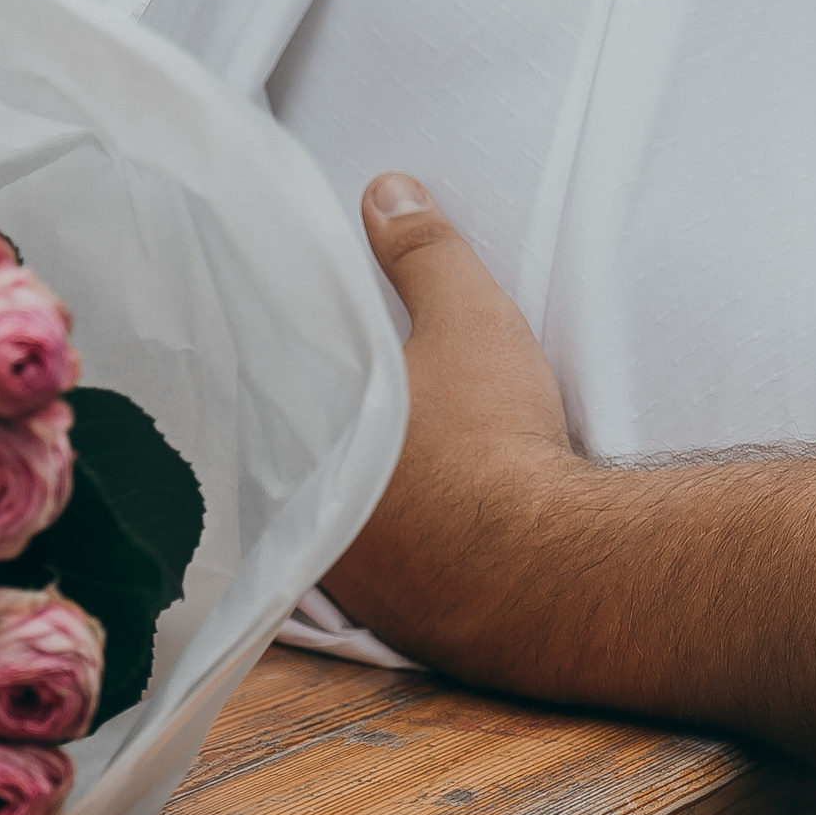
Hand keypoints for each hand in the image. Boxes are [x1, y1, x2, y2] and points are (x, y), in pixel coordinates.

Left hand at [326, 179, 586, 683]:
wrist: (549, 572)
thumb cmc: (497, 442)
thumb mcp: (467, 320)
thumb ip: (422, 252)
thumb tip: (388, 193)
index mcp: (302, 439)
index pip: (266, 391)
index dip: (282, 366)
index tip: (294, 345)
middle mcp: (305, 518)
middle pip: (290, 462)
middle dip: (308, 433)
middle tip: (332, 401)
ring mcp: (344, 580)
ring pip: (327, 523)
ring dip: (342, 496)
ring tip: (372, 461)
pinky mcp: (392, 621)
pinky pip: (375, 571)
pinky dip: (387, 546)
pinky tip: (414, 529)